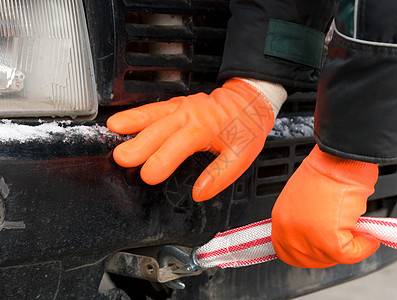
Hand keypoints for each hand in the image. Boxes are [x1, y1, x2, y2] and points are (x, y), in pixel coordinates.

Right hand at [107, 78, 275, 201]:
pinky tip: (122, 121)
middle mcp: (190, 115)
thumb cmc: (245, 128)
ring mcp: (181, 107)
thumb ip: (219, 176)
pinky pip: (153, 108)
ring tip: (113, 130)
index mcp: (205, 128)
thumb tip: (199, 193)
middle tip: (121, 159)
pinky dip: (136, 114)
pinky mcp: (175, 105)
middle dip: (139, 145)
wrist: (248, 101)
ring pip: (152, 114)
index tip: (148, 176)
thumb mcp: (241, 157)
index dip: (162, 161)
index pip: (178, 146)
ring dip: (132, 122)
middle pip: (160, 130)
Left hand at [271, 146, 380, 267]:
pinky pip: (350, 254)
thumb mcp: (303, 199)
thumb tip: (318, 237)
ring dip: (350, 248)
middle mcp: (289, 230)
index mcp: (281, 220)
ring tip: (359, 232)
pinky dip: (364, 248)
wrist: (341, 157)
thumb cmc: (327, 170)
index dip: (309, 255)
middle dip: (330, 255)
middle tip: (347, 242)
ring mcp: (307, 236)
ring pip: (332, 258)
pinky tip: (369, 236)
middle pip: (309, 260)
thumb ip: (304, 221)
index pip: (287, 253)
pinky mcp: (328, 239)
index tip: (324, 251)